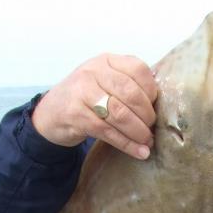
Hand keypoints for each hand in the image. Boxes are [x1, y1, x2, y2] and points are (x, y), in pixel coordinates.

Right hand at [32, 54, 157, 159]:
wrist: (51, 113)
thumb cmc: (85, 98)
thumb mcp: (104, 81)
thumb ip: (128, 84)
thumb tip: (161, 103)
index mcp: (106, 60)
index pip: (138, 69)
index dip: (151, 91)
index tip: (156, 107)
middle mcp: (93, 72)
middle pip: (130, 93)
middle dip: (146, 115)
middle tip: (151, 129)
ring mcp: (82, 92)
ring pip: (120, 114)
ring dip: (138, 132)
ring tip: (147, 142)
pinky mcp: (76, 115)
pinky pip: (108, 131)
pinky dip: (127, 144)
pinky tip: (139, 152)